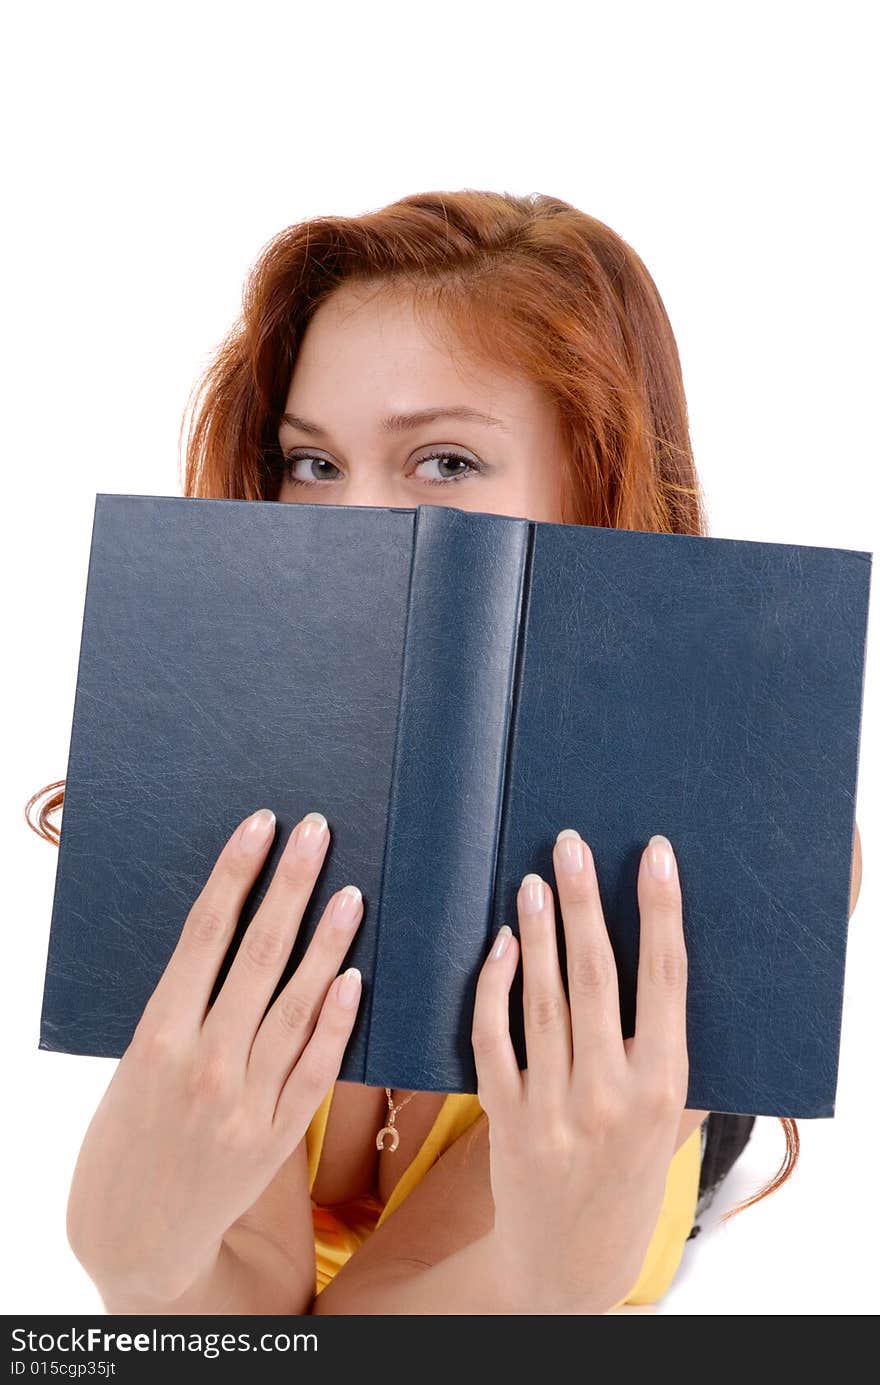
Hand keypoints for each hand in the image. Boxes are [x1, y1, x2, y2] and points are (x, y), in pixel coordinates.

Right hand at [66, 808, 363, 1304]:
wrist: (132, 1236)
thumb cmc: (125, 1134)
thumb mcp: (131, 1064)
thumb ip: (179, 1008)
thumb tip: (229, 934)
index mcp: (156, 1036)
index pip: (204, 934)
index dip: (236, 874)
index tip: (261, 826)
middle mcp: (202, 1064)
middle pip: (257, 956)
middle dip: (290, 887)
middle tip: (318, 833)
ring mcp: (243, 1103)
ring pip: (295, 1006)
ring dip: (326, 944)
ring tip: (352, 892)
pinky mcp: (275, 1138)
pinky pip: (314, 1071)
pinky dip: (335, 1023)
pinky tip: (355, 977)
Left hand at [471, 830, 689, 1314]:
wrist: (573, 1263)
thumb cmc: (631, 1181)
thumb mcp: (674, 1125)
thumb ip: (671, 1056)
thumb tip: (666, 968)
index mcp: (665, 1087)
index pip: (667, 980)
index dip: (661, 910)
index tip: (656, 854)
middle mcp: (613, 1094)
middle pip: (599, 978)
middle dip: (585, 904)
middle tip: (571, 845)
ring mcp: (556, 1107)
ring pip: (544, 1001)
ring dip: (539, 933)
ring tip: (532, 880)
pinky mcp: (507, 1117)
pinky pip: (494, 1039)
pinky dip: (495, 989)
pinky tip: (499, 948)